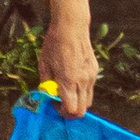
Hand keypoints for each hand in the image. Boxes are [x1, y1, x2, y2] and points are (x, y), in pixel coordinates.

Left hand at [40, 0, 98, 119]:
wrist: (72, 27)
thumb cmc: (54, 45)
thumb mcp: (44, 64)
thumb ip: (46, 83)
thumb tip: (48, 95)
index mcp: (69, 81)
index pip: (71, 110)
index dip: (62, 112)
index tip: (54, 103)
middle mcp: (83, 82)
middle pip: (82, 110)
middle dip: (70, 111)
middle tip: (60, 102)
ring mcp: (91, 77)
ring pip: (88, 101)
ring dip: (78, 102)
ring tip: (66, 92)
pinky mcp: (95, 71)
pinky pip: (90, 89)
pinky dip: (82, 92)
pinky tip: (73, 80)